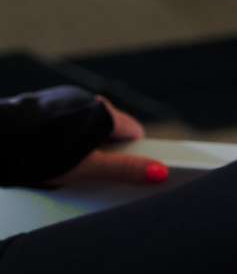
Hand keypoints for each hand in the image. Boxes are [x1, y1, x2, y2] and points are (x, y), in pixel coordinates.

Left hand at [52, 97, 168, 185]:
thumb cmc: (41, 153)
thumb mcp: (88, 169)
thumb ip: (124, 170)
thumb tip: (158, 172)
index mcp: (104, 112)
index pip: (134, 132)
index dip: (133, 154)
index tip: (127, 170)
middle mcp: (88, 99)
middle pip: (110, 129)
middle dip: (106, 151)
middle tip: (90, 174)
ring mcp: (67, 99)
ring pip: (87, 126)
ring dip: (83, 145)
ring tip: (64, 167)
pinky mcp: (48, 103)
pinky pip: (67, 122)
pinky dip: (63, 137)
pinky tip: (49, 155)